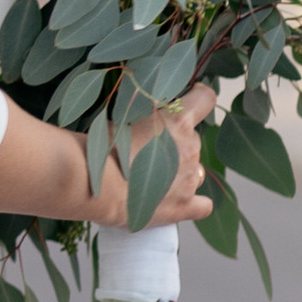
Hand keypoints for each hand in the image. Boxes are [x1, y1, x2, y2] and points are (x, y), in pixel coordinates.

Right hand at [93, 86, 215, 228]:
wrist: (96, 185)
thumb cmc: (103, 148)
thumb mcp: (122, 118)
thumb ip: (142, 118)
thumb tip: (142, 120)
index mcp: (176, 121)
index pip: (204, 99)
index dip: (200, 97)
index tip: (193, 95)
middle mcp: (189, 148)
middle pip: (192, 141)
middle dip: (175, 145)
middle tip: (146, 152)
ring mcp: (188, 179)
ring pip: (194, 171)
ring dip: (179, 172)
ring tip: (151, 179)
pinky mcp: (182, 206)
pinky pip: (203, 206)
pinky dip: (194, 203)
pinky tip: (179, 202)